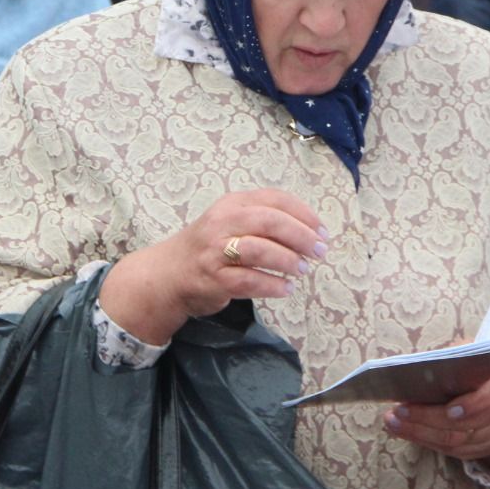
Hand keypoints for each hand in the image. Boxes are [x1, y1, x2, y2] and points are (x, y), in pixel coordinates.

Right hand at [99, 188, 326, 345]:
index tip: (322, 230)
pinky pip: (250, 281)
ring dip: (288, 260)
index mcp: (232, 203)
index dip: (304, 214)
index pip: (275, 199)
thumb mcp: (231, 222)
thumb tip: (310, 231)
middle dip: (301, 236)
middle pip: (270, 221)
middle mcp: (222, 222)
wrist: (167, 274)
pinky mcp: (213, 279)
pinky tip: (286, 289)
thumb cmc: (209, 247)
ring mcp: (215, 251)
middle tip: (320, 251)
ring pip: (260, 249)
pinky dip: (273, 285)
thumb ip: (263, 220)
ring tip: (303, 270)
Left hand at [384, 364, 489, 469]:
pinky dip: (427, 442)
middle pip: (462, 427)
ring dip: (420, 434)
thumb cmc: (482, 369)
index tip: (447, 409)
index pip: (488, 400)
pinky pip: (452, 452)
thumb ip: (457, 357)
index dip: (469, 407)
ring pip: (454, 443)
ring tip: (393, 423)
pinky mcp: (480, 450)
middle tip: (398, 412)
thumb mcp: (475, 355)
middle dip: (427, 420)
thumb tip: (423, 365)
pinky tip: (407, 431)